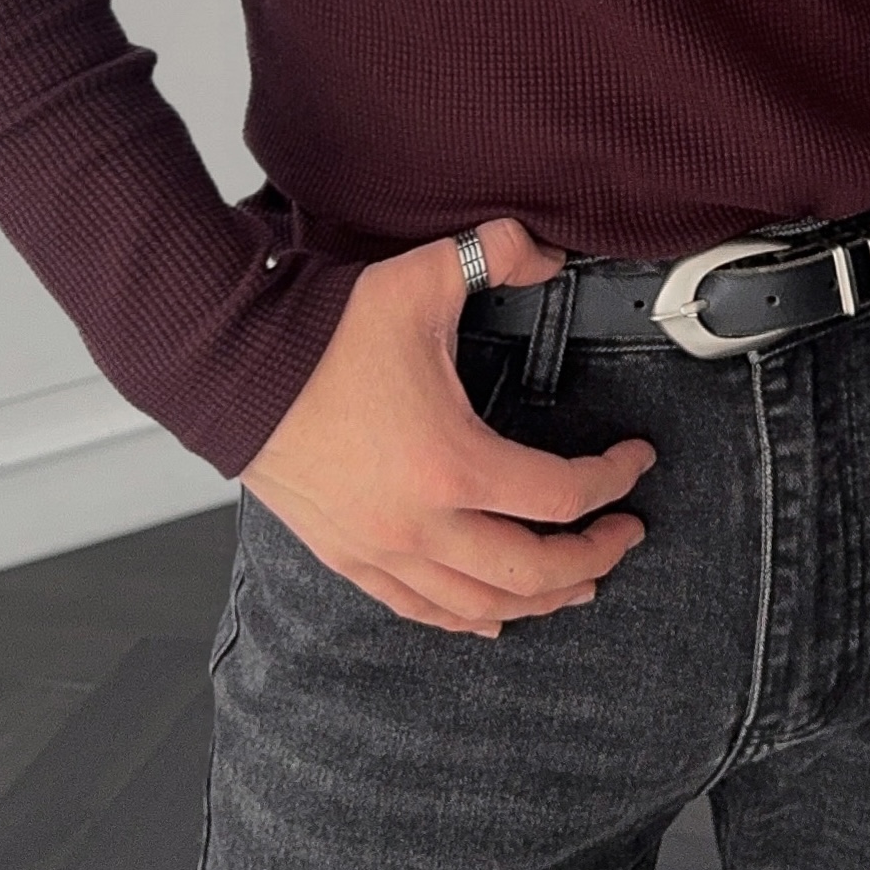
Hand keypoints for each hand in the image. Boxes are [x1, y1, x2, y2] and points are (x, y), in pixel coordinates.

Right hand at [238, 217, 656, 637]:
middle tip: (624, 535)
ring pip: (480, 605)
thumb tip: (547, 251)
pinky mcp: (349, 557)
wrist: (232, 366)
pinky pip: (420, 610)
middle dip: (593, 559)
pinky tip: (490, 618)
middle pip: (533, 571)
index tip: (637, 460)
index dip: (613, 480)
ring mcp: (382, 550)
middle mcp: (421, 523)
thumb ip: (498, 254)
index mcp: (452, 462)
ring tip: (577, 583)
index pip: (561, 495)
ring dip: (538, 598)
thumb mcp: (423, 280)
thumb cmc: (322, 333)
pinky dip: (467, 618)